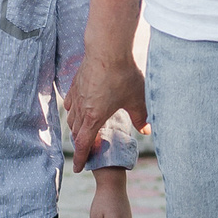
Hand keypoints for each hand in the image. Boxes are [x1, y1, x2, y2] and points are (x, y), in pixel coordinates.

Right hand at [67, 54, 147, 172]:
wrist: (107, 48)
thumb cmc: (123, 75)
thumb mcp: (137, 99)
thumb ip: (141, 117)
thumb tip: (147, 131)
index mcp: (94, 117)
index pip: (83, 144)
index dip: (81, 158)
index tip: (78, 169)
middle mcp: (81, 109)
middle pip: (76, 133)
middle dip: (80, 145)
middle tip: (85, 152)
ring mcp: (77, 95)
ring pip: (71, 118)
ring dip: (76, 128)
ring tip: (83, 133)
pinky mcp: (76, 83)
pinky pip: (70, 103)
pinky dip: (73, 110)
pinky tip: (77, 109)